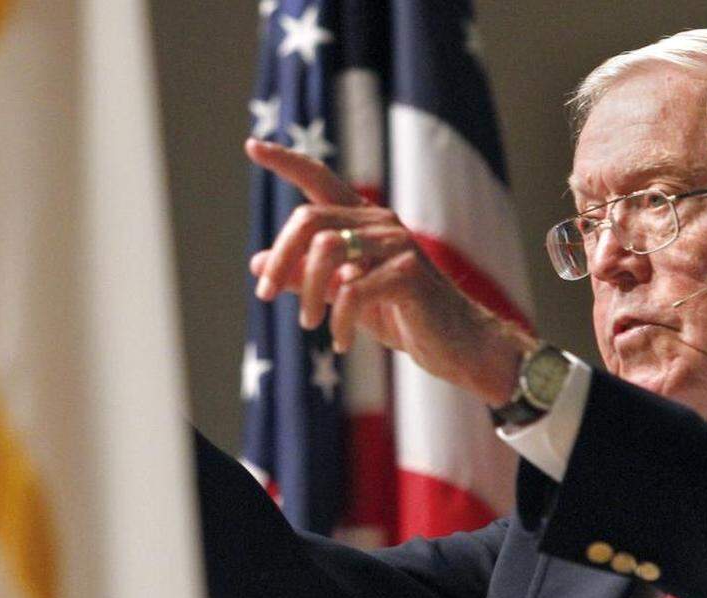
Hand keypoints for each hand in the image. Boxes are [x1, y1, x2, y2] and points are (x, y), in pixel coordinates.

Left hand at [245, 139, 535, 404]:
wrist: (454, 343)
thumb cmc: (399, 315)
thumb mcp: (342, 295)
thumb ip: (303, 278)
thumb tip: (256, 263)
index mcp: (363, 221)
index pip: (319, 178)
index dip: (286, 161)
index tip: (252, 146)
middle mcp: (379, 223)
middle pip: (309, 219)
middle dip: (280, 257)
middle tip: (264, 295)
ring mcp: (397, 245)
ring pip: (326, 250)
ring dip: (307, 292)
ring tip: (308, 324)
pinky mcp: (408, 274)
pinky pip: (353, 291)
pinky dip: (339, 322)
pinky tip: (341, 342)